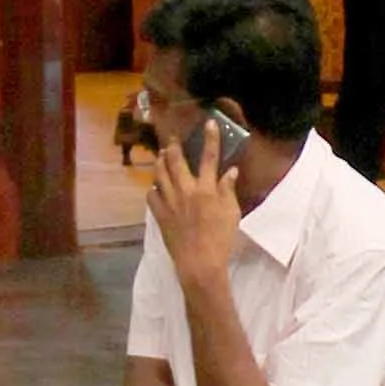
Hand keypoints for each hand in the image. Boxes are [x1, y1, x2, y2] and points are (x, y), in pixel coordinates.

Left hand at [147, 125, 241, 286]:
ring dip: (160, 161)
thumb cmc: (221, 240)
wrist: (199, 263)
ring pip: (159, 172)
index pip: (209, 157)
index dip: (210, 138)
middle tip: (172, 140)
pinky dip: (154, 186)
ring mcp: (169, 201)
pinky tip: (157, 186)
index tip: (209, 122)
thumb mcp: (232, 215)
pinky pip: (151, 193)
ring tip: (161, 156)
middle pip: (175, 159)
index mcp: (207, 189)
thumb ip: (229, 191)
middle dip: (174, 146)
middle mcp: (185, 190)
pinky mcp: (159, 213)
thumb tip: (231, 171)